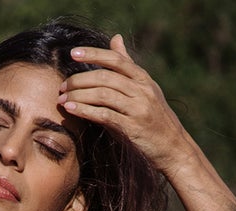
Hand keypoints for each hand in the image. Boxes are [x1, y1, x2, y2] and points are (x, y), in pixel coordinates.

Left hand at [57, 33, 189, 169]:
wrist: (174, 148)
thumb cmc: (155, 118)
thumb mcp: (145, 88)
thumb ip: (128, 65)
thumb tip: (116, 37)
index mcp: (143, 78)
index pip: (116, 59)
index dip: (93, 54)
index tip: (73, 53)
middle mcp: (142, 90)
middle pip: (105, 77)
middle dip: (79, 80)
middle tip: (62, 85)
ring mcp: (138, 109)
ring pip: (103, 94)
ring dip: (79, 96)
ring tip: (62, 99)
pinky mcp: (132, 128)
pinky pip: (104, 115)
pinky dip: (85, 111)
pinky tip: (71, 110)